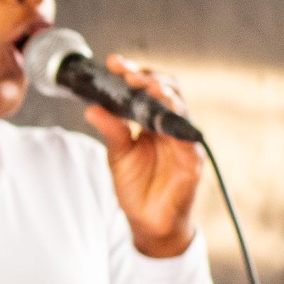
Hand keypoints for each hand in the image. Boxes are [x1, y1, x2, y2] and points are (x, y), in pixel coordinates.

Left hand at [84, 54, 200, 258]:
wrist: (148, 221)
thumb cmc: (136, 186)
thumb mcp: (117, 154)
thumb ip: (110, 129)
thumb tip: (90, 107)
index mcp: (152, 121)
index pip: (147, 89)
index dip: (134, 73)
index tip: (113, 62)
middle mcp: (170, 127)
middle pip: (167, 91)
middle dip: (148, 77)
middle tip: (128, 72)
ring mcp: (183, 142)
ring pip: (179, 110)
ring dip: (164, 94)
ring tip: (146, 85)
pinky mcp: (192, 161)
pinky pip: (187, 140)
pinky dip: (175, 125)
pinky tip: (163, 114)